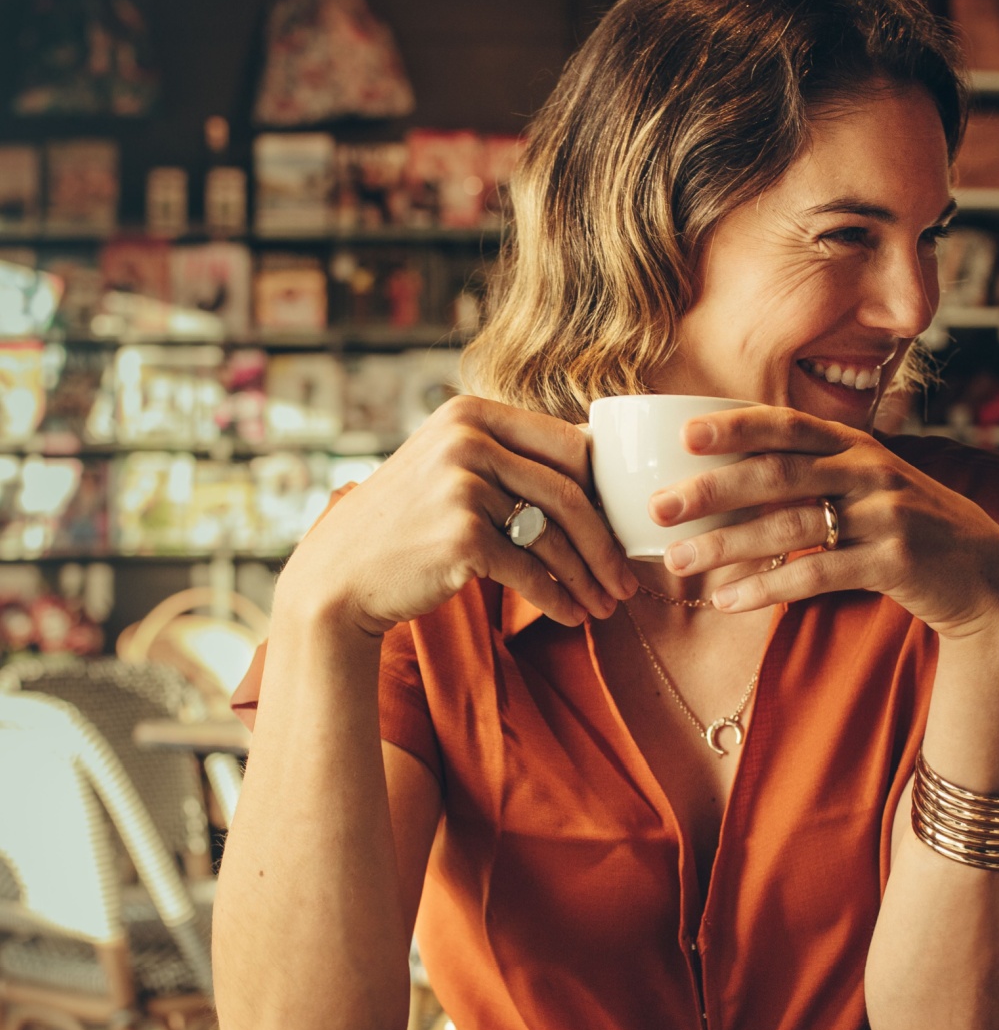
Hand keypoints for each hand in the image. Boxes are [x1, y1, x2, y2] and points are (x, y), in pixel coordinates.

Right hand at [277, 396, 635, 636]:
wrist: (340, 576)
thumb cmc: (409, 526)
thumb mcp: (452, 470)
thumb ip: (509, 458)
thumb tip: (596, 460)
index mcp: (472, 413)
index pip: (570, 447)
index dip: (606, 494)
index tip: (622, 531)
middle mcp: (466, 439)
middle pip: (571, 494)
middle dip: (606, 546)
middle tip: (627, 582)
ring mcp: (461, 486)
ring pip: (555, 538)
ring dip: (588, 579)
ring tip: (606, 607)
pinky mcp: (461, 536)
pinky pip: (531, 572)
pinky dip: (558, 600)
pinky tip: (572, 616)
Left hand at [653, 407, 998, 639]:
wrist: (983, 571)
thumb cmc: (909, 527)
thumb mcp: (870, 485)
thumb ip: (816, 474)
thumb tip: (731, 479)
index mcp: (857, 445)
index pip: (788, 425)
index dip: (736, 426)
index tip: (684, 434)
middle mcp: (869, 471)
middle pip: (778, 473)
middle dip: (712, 490)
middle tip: (659, 508)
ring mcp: (884, 515)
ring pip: (790, 526)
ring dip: (727, 545)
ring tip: (679, 561)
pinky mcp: (893, 561)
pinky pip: (817, 574)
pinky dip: (768, 587)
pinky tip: (729, 600)